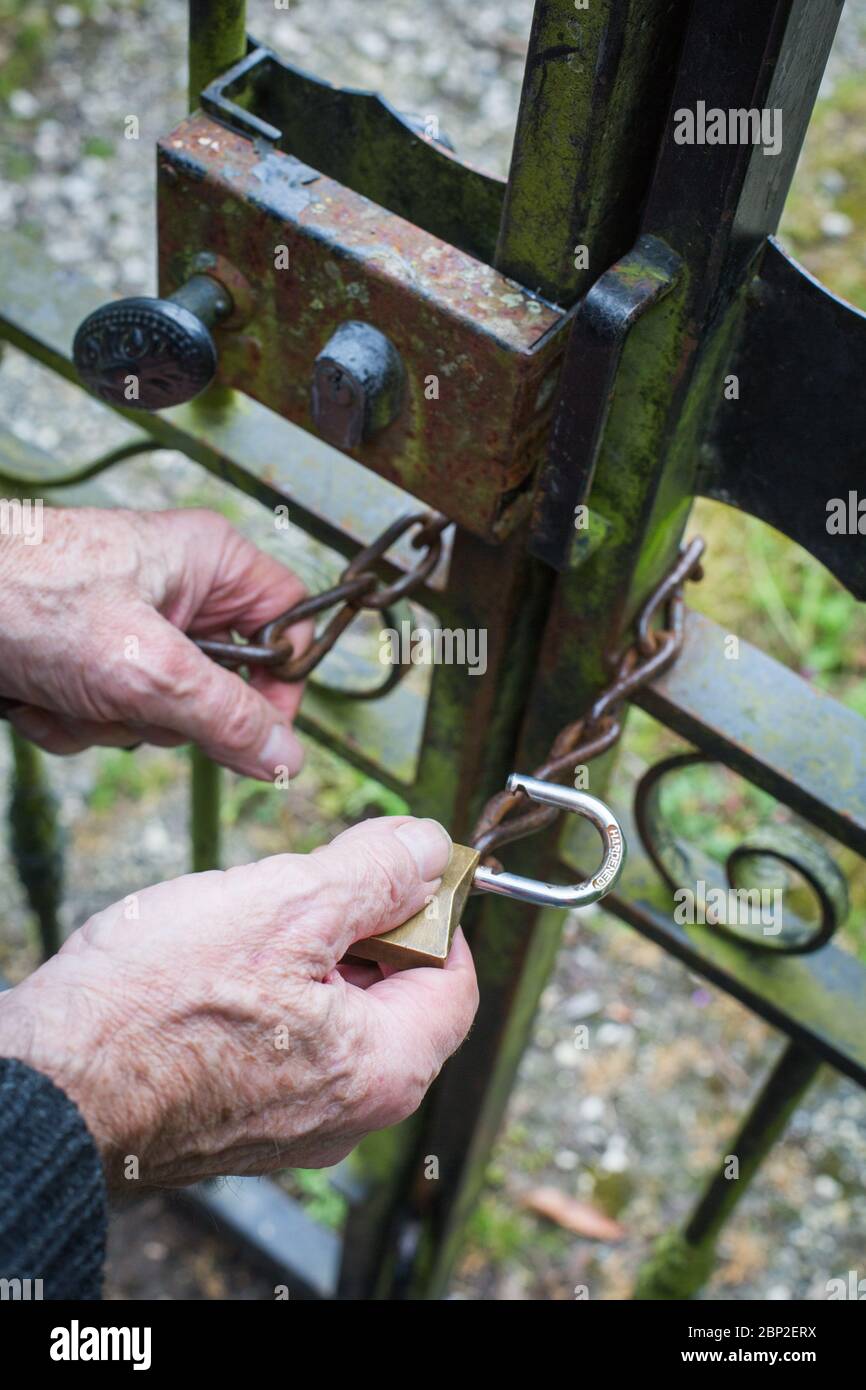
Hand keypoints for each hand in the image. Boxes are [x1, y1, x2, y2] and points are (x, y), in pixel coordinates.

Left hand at [0, 505, 310, 778]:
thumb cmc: (26, 597)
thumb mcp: (147, 669)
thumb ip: (226, 717)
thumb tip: (287, 753)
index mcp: (210, 562)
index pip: (289, 626)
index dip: (281, 683)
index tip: (256, 730)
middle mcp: (176, 589)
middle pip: (223, 684)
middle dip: (168, 712)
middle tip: (131, 696)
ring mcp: (129, 626)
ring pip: (161, 710)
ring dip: (110, 721)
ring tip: (68, 688)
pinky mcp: (88, 656)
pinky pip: (111, 715)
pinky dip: (73, 720)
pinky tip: (40, 695)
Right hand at [0, 816, 477, 1185]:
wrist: (46, 1088)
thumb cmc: (151, 1012)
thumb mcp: (284, 905)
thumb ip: (373, 873)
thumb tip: (425, 847)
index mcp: (383, 1071)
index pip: (455, 980)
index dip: (432, 911)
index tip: (395, 869)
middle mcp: (347, 1115)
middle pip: (396, 998)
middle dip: (359, 929)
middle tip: (306, 887)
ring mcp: (290, 1124)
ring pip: (335, 1016)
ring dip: (307, 956)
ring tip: (249, 924)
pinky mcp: (238, 1119)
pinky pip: (284, 1043)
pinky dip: (267, 995)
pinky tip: (216, 967)